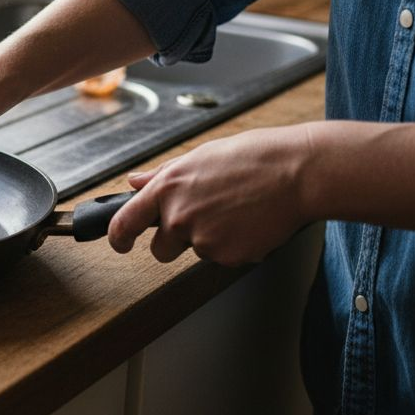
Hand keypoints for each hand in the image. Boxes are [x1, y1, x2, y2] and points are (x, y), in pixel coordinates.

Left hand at [107, 125, 315, 265]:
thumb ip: (162, 175)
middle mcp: (179, 216)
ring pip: (197, 251)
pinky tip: (250, 222)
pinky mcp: (229, 257)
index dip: (118, 238)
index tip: (119, 244)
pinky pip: (224, 258)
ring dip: (211, 238)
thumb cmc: (253, 158)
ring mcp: (203, 240)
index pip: (124, 222)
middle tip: (205, 218)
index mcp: (167, 188)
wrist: (297, 173)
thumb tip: (134, 182)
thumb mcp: (199, 157)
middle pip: (160, 250)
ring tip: (237, 210)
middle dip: (175, 241)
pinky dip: (235, 246)